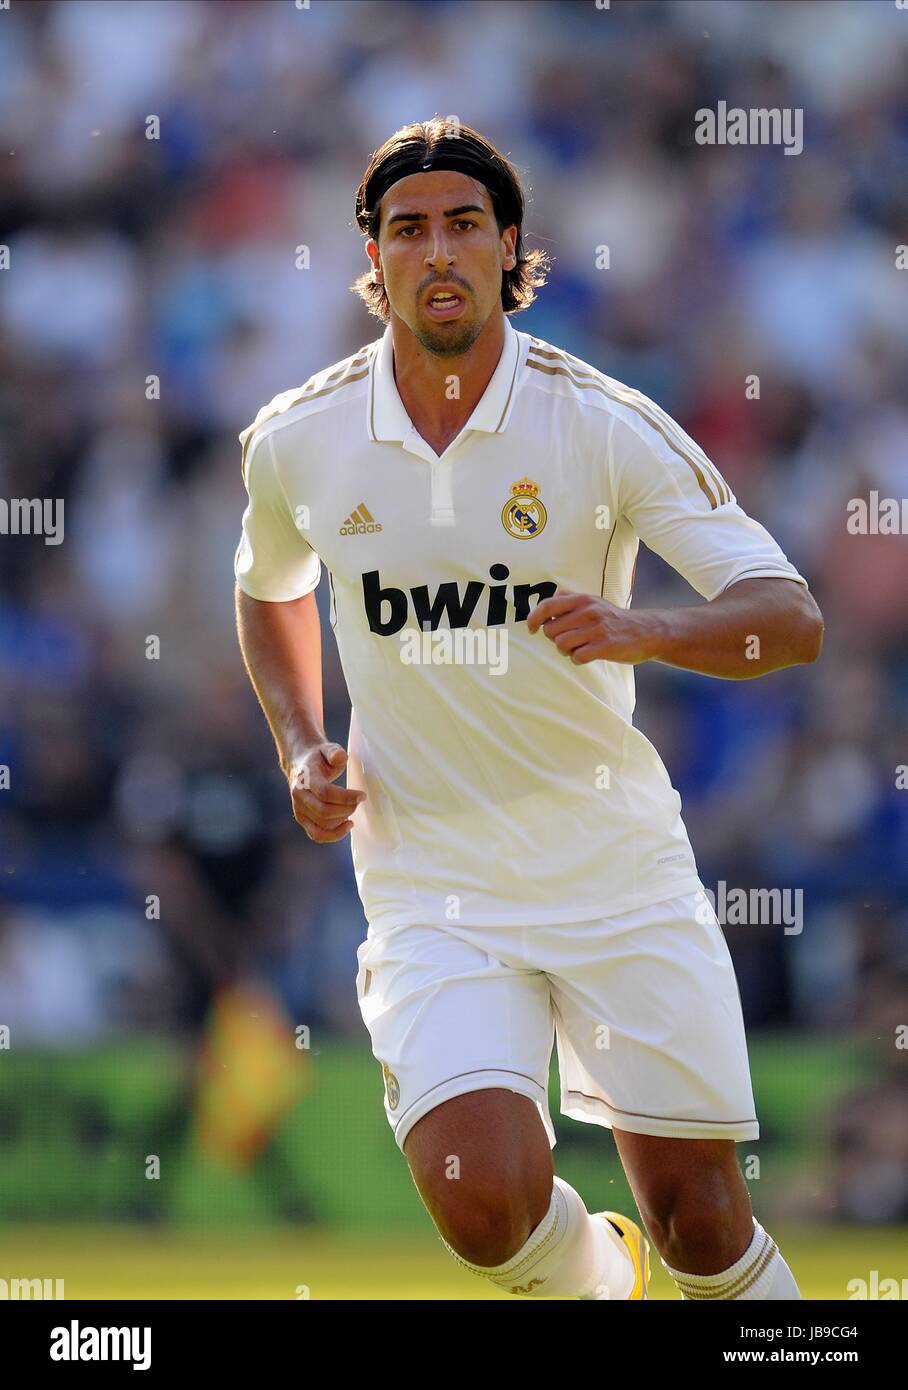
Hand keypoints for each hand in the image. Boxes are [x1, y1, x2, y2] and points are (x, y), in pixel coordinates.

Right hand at [287, 742, 365, 842]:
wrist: (300, 763)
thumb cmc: (319, 758)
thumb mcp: (327, 749)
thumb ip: (334, 752)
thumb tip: (341, 757)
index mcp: (305, 778)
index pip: (325, 793)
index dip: (346, 797)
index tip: (362, 795)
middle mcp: (299, 795)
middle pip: (324, 812)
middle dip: (347, 809)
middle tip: (359, 801)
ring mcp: (299, 809)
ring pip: (322, 825)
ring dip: (342, 821)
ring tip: (352, 809)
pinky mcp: (302, 819)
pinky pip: (317, 835)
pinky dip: (333, 835)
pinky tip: (347, 825)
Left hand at [527, 589, 659, 664]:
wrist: (646, 631)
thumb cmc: (614, 619)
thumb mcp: (594, 601)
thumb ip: (570, 598)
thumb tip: (549, 599)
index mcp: (583, 599)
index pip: (547, 606)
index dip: (533, 619)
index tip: (531, 629)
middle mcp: (589, 611)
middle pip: (551, 631)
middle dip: (555, 640)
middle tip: (569, 641)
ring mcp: (597, 629)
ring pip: (561, 645)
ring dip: (566, 651)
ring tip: (579, 648)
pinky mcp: (605, 646)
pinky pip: (577, 657)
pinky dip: (578, 659)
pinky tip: (588, 655)